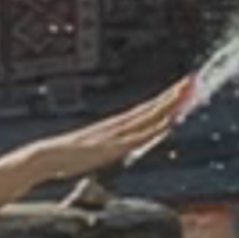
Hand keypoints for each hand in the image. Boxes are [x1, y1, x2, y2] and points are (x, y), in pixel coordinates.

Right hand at [0, 83, 195, 204]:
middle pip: (152, 107)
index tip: (184, 87)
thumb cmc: (67, 156)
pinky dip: (153, 129)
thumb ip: (112, 145)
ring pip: (147, 117)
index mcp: (116, 124)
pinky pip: (136, 137)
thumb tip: (124, 145)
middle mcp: (118, 124)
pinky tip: (168, 124)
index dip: (167, 97)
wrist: (44, 158)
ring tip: (187, 93)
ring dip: (169, 106)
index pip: (148, 108)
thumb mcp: (96, 150)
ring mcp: (114, 134)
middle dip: (174, 94)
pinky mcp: (109, 147)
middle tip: (194, 79)